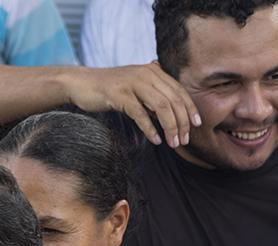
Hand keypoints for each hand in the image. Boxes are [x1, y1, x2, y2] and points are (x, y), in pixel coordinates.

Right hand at [60, 62, 200, 146]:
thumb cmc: (109, 90)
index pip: (179, 90)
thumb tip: (170, 115)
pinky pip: (140, 113)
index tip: (196, 125)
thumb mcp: (136, 88)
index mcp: (153, 71)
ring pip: (161, 106)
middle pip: (173, 99)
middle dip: (182, 122)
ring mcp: (132, 83)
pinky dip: (150, 128)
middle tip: (184, 140)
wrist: (81, 83)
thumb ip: (152, 96)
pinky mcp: (119, 94)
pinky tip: (156, 140)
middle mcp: (146, 73)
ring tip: (172, 143)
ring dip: (170, 127)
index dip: (190, 108)